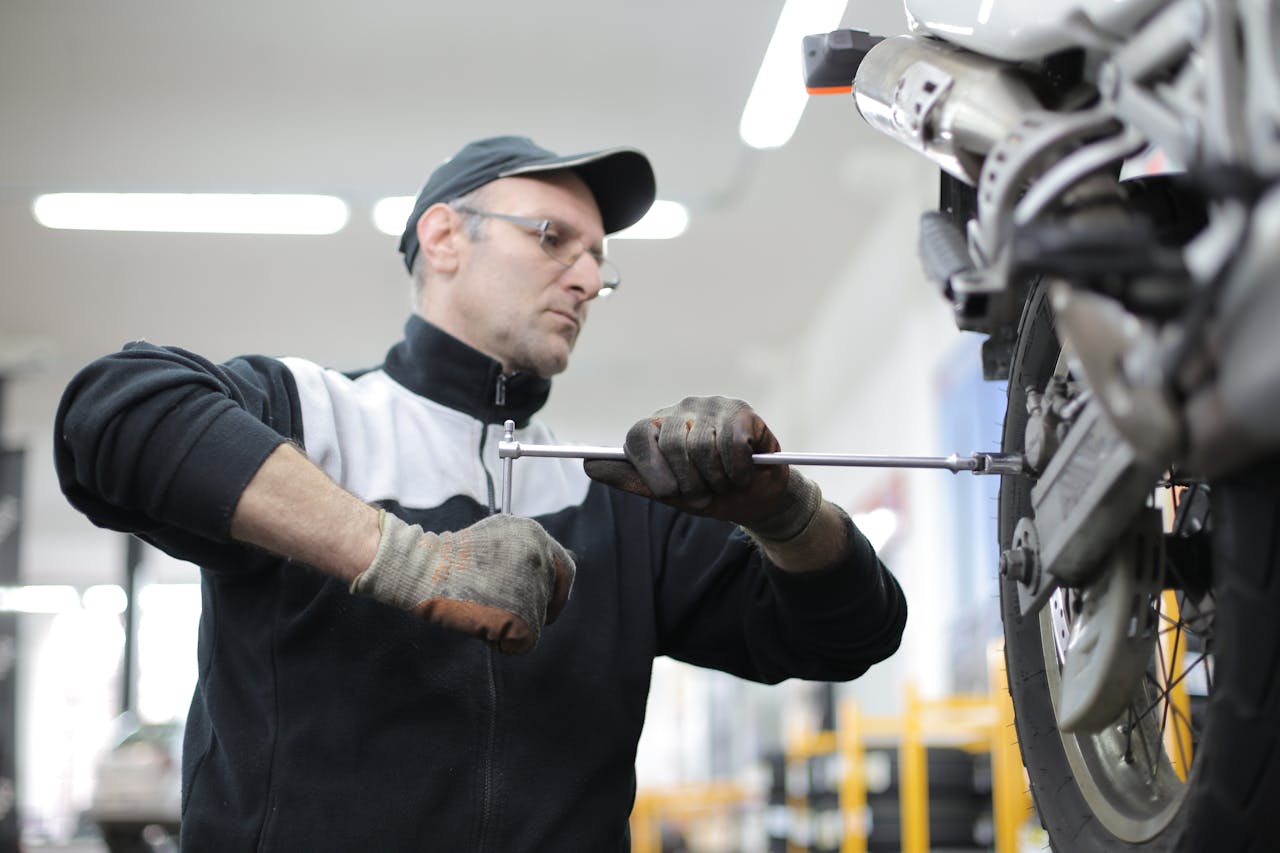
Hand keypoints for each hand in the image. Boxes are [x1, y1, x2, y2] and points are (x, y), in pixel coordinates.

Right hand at [349, 511, 574, 653]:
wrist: (423, 569)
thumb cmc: (453, 557)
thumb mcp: (500, 536)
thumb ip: (527, 552)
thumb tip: (548, 575)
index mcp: (536, 535)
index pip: (566, 569)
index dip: (558, 591)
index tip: (547, 607)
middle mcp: (540, 558)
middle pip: (550, 598)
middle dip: (530, 609)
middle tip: (504, 614)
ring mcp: (532, 586)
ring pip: (535, 621)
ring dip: (511, 624)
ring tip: (481, 610)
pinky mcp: (522, 615)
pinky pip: (523, 642)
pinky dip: (505, 643)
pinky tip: (482, 626)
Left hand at [584, 396, 820, 541]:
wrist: (757, 500)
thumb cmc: (710, 494)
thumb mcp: (668, 494)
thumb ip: (630, 479)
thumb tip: (588, 464)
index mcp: (658, 427)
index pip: (638, 436)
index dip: (651, 469)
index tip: (669, 493)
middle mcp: (682, 410)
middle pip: (672, 444)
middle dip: (689, 482)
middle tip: (704, 496)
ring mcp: (712, 407)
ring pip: (703, 446)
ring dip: (717, 480)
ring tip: (726, 484)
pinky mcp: (742, 411)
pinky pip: (732, 444)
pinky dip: (738, 470)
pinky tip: (744, 474)